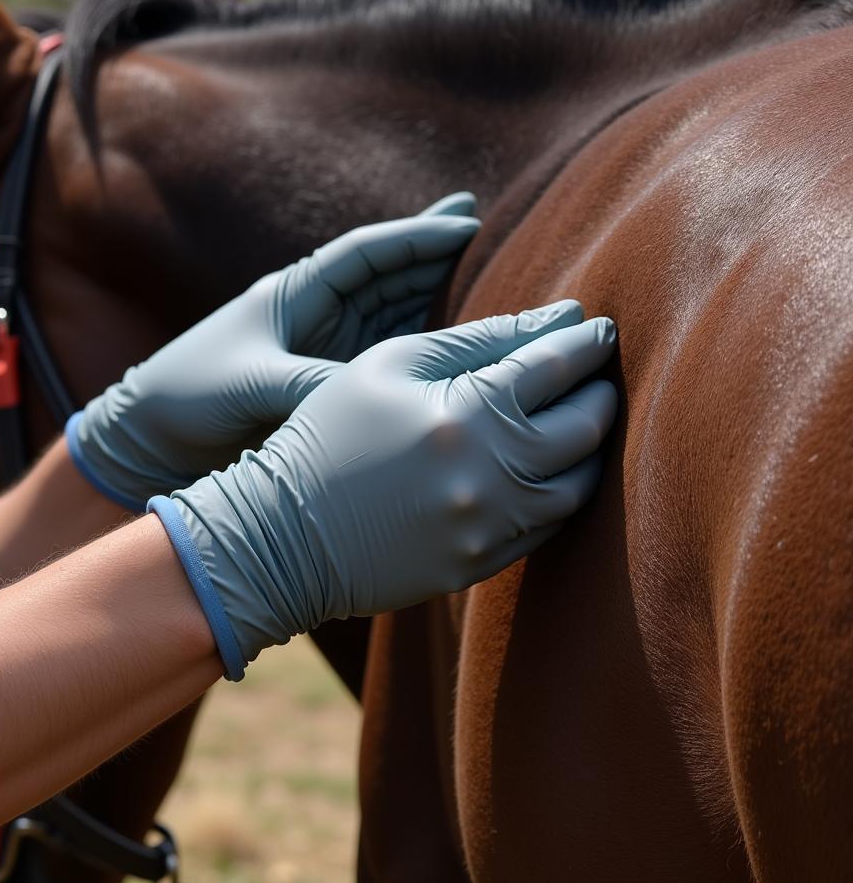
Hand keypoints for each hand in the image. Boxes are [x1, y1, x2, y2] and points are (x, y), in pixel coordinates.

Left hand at [66, 195, 479, 508]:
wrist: (148, 436)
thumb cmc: (187, 395)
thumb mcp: (251, 384)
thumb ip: (311, 385)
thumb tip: (375, 394)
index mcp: (292, 293)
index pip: (365, 253)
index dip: (416, 237)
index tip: (466, 222)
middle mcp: (312, 314)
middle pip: (384, 274)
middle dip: (432, 254)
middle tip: (486, 232)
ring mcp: (319, 347)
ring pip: (387, 312)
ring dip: (429, 294)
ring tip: (481, 276)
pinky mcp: (319, 381)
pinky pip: (377, 354)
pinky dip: (412, 343)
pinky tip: (445, 340)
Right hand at [150, 301, 618, 679]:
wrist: (283, 533)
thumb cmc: (329, 432)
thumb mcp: (390, 364)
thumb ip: (476, 339)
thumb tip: (559, 318)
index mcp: (467, 412)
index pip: (555, 366)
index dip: (585, 341)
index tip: (599, 327)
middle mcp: (490, 474)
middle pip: (584, 426)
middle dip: (599, 391)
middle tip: (597, 372)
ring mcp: (489, 528)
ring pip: (578, 485)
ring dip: (590, 447)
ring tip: (582, 419)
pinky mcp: (481, 564)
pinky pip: (549, 528)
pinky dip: (560, 492)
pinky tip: (548, 470)